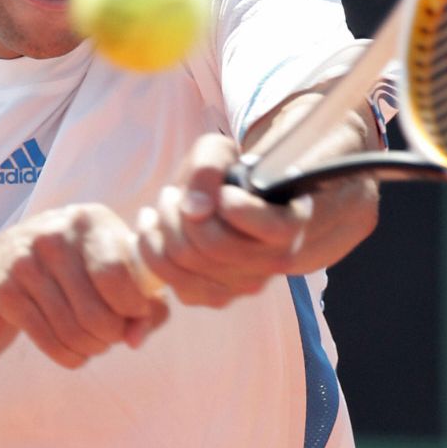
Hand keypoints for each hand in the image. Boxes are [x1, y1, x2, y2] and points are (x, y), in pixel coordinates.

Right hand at [0, 204, 168, 367]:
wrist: (9, 255)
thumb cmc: (82, 263)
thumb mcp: (118, 264)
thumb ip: (147, 303)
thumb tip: (135, 339)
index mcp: (90, 220)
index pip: (117, 277)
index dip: (134, 308)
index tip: (136, 314)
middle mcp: (54, 235)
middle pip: (95, 313)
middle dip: (113, 336)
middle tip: (113, 334)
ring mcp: (25, 262)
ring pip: (72, 332)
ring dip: (92, 349)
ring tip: (96, 342)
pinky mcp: (5, 291)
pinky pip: (48, 341)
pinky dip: (69, 356)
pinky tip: (75, 350)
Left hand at [134, 94, 380, 307]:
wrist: (234, 199)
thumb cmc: (234, 173)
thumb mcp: (222, 151)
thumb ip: (208, 168)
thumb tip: (194, 207)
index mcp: (292, 221)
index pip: (274, 230)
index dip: (238, 208)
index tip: (223, 191)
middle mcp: (276, 260)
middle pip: (217, 247)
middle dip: (182, 216)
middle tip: (172, 193)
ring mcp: (248, 283)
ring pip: (192, 269)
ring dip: (164, 231)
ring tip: (164, 204)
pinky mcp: (219, 296)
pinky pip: (180, 288)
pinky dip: (156, 255)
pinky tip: (154, 228)